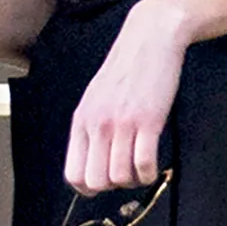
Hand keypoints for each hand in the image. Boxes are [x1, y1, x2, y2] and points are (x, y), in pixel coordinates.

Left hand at [65, 0, 192, 191]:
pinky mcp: (147, 120)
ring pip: (119, 177)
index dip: (89, 187)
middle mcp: (97, 124)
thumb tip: (94, 158)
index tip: (104, 183)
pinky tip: (154, 165)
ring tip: (141, 168)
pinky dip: (150, 173)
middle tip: (126, 175)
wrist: (150, 38)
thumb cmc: (126, 67)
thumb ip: (92, 126)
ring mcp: (121, 123)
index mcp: (82, 119)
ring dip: (134, 181)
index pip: (73, 172)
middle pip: (95, 181)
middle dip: (112, 187)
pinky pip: (144, 164)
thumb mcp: (96, 96)